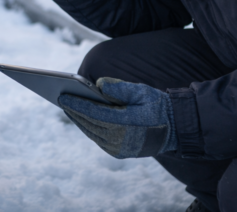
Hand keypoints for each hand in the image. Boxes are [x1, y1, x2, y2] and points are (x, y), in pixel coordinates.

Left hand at [58, 78, 177, 158]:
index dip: (76, 104)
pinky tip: (81, 118)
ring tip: (68, 107)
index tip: (62, 96)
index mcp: (124, 124)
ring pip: (91, 132)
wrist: (176, 129)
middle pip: (89, 123)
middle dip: (73, 111)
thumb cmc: (158, 106)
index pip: (93, 113)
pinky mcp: (119, 153)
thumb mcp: (141, 91)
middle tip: (60, 98)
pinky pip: (98, 138)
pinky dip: (88, 127)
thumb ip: (119, 87)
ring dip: (79, 120)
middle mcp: (119, 140)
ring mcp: (118, 149)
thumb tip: (97, 84)